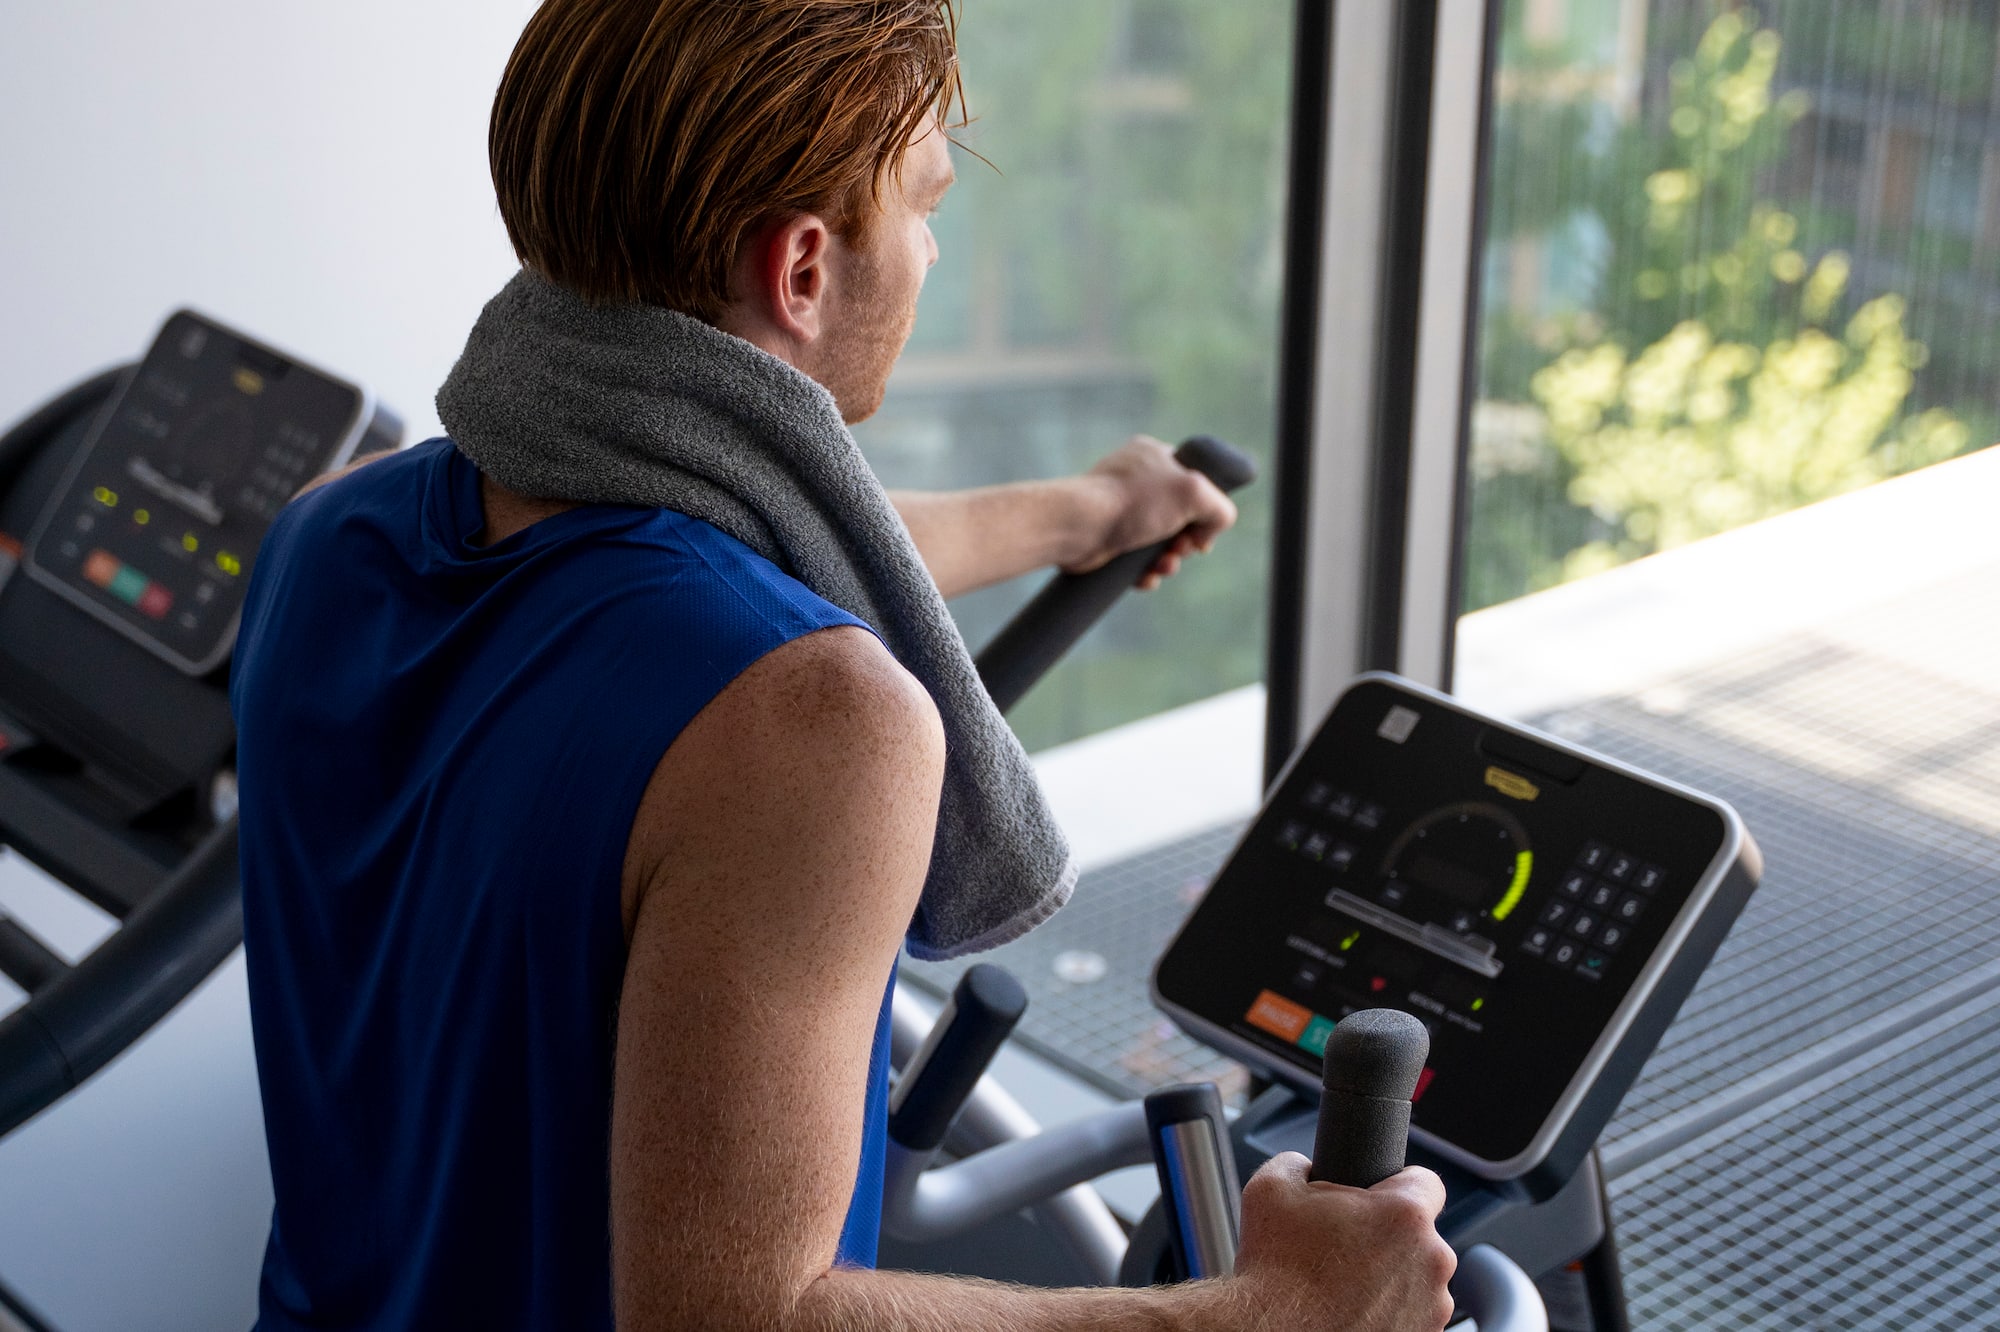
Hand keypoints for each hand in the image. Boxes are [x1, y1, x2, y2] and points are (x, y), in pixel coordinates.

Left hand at [1062, 436, 1238, 588]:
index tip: (1202, 530)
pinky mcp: (1107, 539)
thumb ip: (1220, 507)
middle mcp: (1137, 481)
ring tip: (1163, 567)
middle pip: (1180, 517)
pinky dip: (1146, 572)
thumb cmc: (1131, 503)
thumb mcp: (1194, 493)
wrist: (1078, 527)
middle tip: (1181, 549)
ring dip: (1169, 561)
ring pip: (1159, 542)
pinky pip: (1137, 560)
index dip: (1205, 509)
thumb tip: (1209, 531)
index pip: (1195, 480)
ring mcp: (1121, 510)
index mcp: (1155, 456)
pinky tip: (1145, 578)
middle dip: (1186, 542)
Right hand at [1225, 1153, 1456, 1331]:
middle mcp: (1431, 1260)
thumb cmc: (1276, 1270)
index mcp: (1404, 1215)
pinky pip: (1413, 1313)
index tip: (1378, 1199)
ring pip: (1418, 1277)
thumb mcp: (1270, 1188)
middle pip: (1420, 1234)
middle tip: (1347, 1246)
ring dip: (1393, 1277)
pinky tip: (1355, 1310)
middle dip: (1389, 1237)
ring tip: (1348, 1285)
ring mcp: (1433, 1307)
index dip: (1398, 1184)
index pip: (1426, 1181)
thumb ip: (1298, 1162)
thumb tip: (1306, 1166)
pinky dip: (1390, 1312)